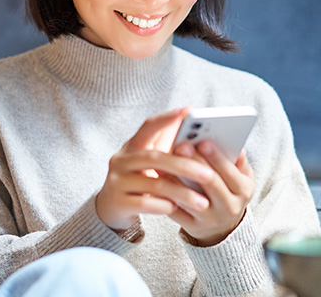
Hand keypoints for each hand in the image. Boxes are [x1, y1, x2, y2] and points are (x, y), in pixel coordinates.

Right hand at [96, 108, 214, 230]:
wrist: (111, 208)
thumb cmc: (139, 180)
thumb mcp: (150, 162)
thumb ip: (168, 147)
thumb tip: (197, 132)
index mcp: (131, 146)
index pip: (148, 126)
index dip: (167, 118)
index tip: (189, 111)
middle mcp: (120, 160)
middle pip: (154, 158)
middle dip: (184, 166)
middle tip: (209, 175)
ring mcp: (117, 181)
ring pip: (154, 184)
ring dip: (181, 193)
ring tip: (203, 202)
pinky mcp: (118, 202)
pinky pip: (146, 204)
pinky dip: (165, 206)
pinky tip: (178, 209)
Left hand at [170, 141, 254, 245]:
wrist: (223, 227)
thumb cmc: (229, 192)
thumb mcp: (241, 178)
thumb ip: (239, 161)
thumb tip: (235, 145)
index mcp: (244, 191)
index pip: (230, 172)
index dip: (216, 157)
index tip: (203, 141)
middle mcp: (229, 207)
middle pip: (211, 183)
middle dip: (196, 162)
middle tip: (182, 145)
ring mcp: (210, 219)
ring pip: (190, 197)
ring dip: (176, 177)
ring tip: (165, 159)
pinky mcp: (191, 226)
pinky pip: (176, 209)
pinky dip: (166, 193)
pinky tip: (158, 178)